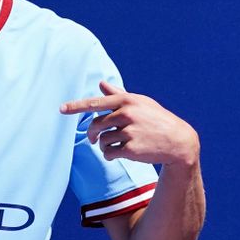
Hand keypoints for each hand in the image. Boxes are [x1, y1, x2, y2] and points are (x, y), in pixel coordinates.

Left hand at [60, 81, 199, 167]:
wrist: (178, 141)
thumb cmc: (156, 119)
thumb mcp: (140, 103)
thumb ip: (119, 95)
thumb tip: (101, 84)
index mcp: (127, 101)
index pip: (96, 103)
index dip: (76, 106)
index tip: (61, 109)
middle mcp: (127, 114)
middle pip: (95, 124)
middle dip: (92, 134)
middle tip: (93, 139)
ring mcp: (129, 131)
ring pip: (101, 140)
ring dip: (103, 145)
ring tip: (114, 146)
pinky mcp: (131, 149)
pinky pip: (109, 153)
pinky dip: (110, 155)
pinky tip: (118, 154)